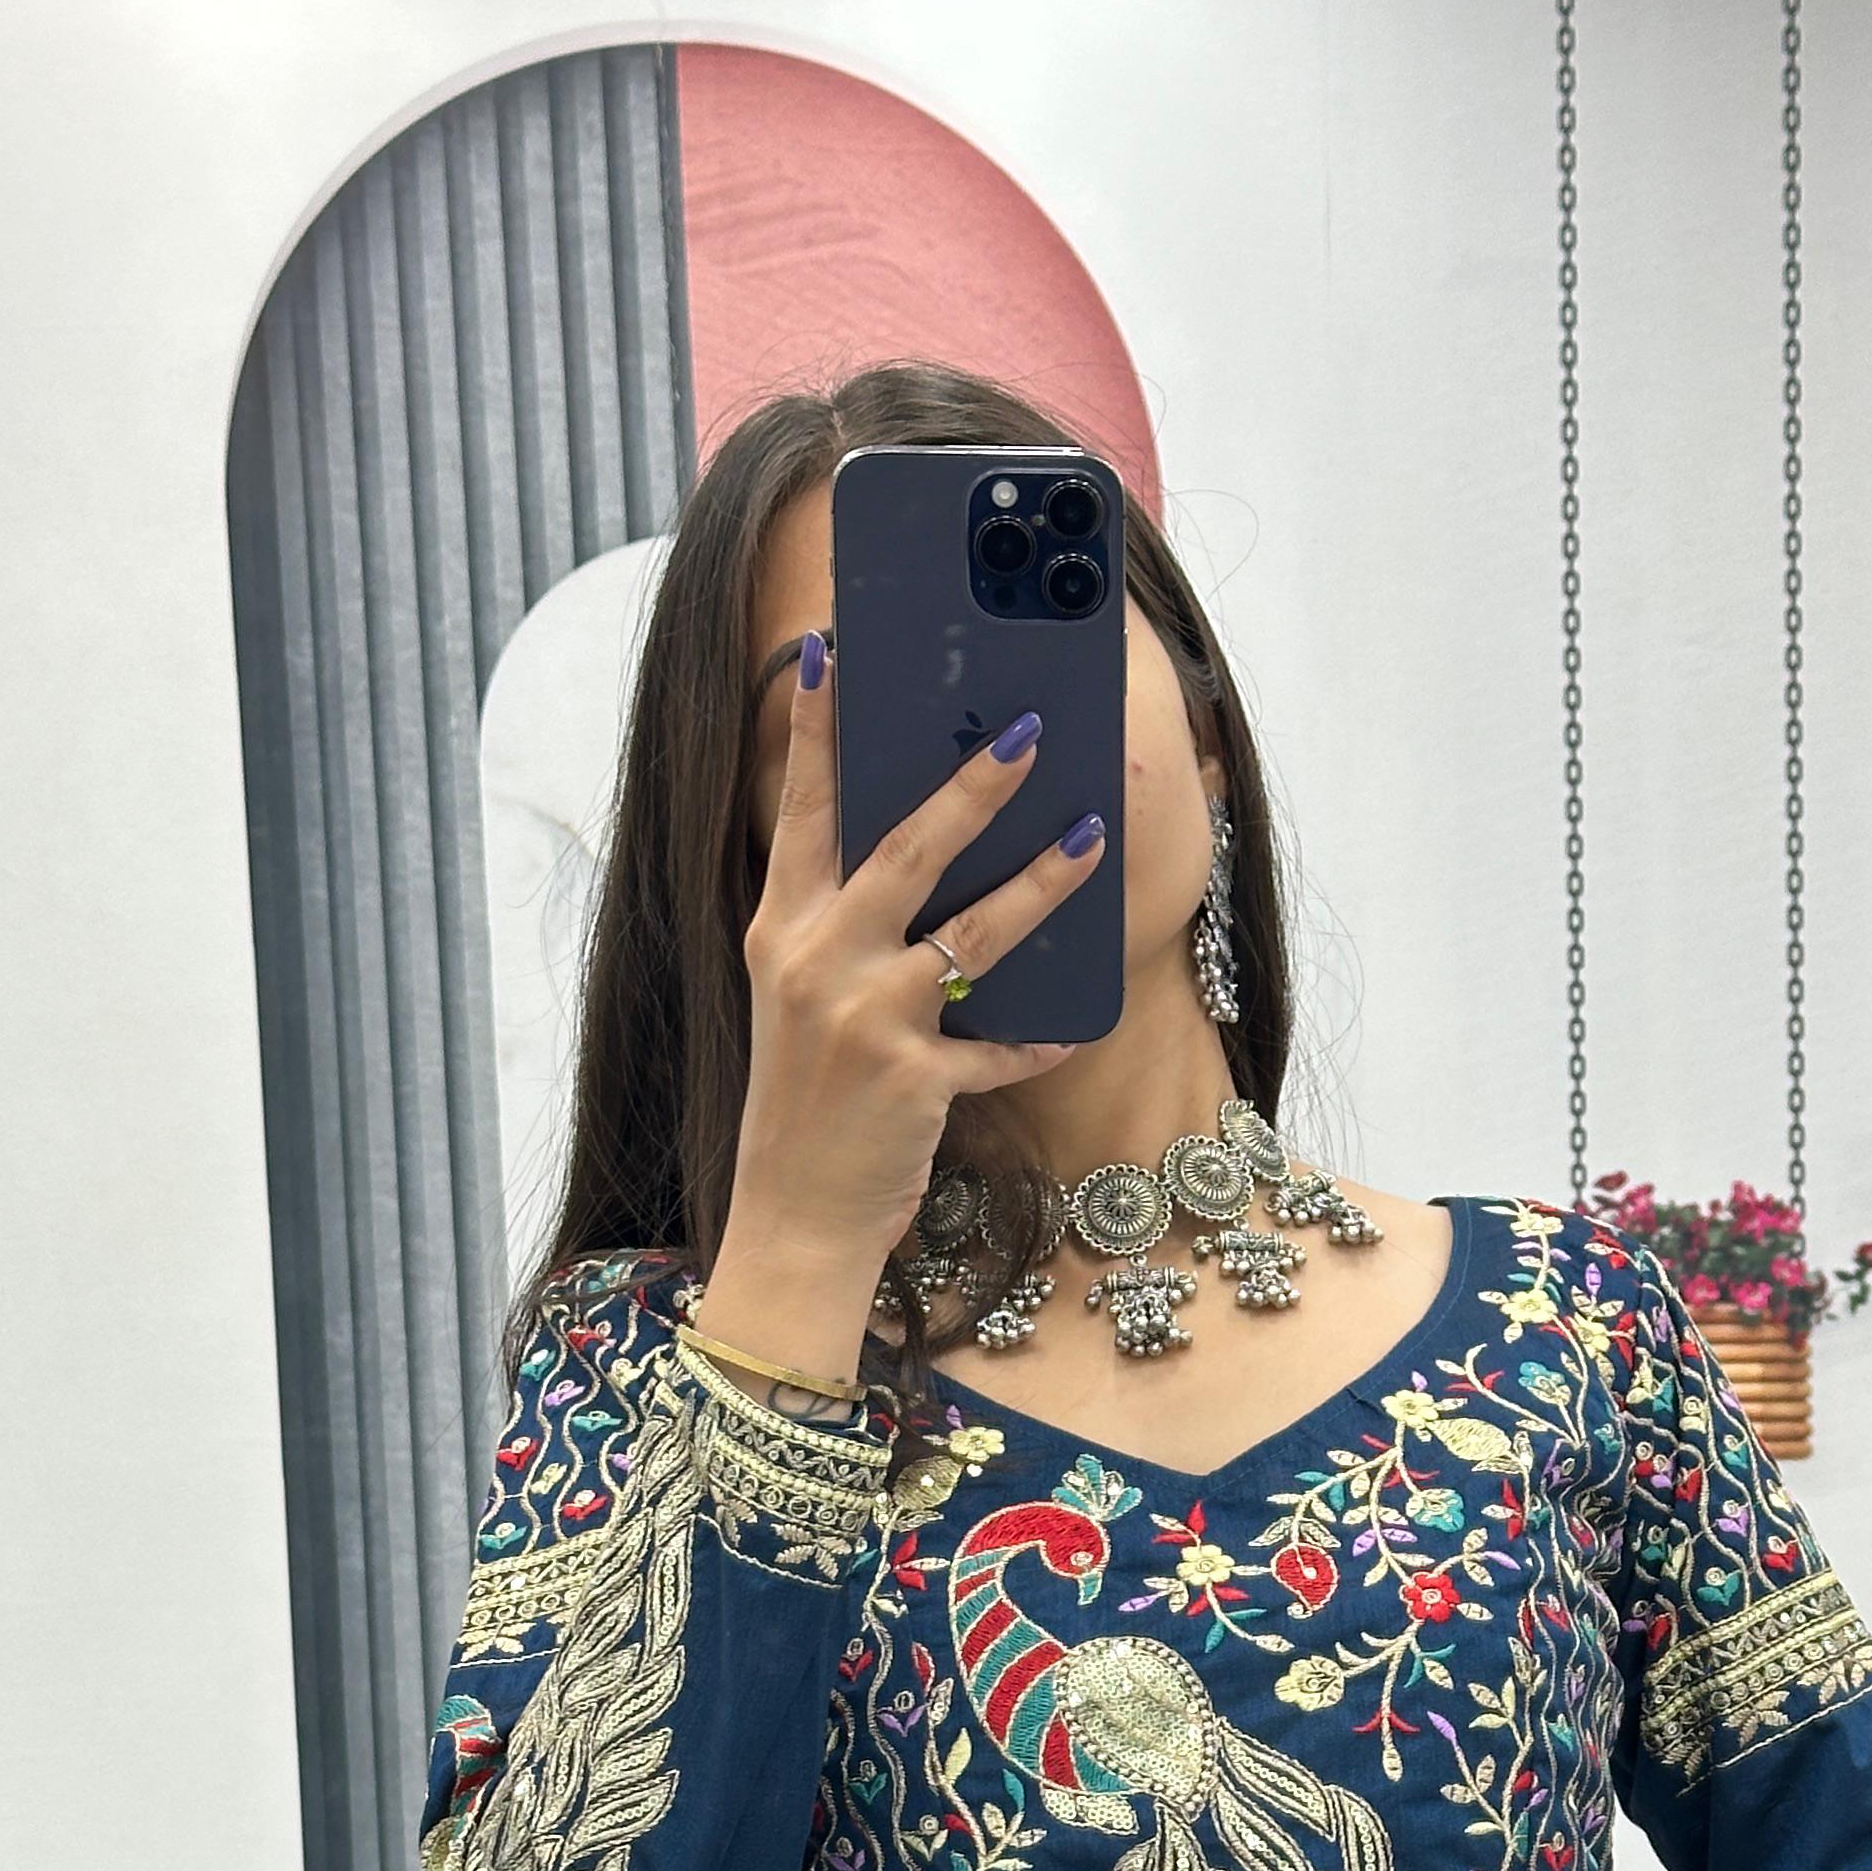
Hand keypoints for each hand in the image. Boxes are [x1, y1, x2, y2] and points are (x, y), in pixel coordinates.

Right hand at [702, 633, 1106, 1346]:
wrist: (793, 1217)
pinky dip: (1038, 1037)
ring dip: (1039, 883)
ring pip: (971, 933)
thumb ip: (842, 925)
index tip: (828, 653)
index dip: (810, 731)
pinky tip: (1075, 1022)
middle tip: (1026, 732)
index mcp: (780, 930)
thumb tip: (919, 853)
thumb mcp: (799, 997)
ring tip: (1091, 836)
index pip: (799, 811)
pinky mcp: (915, 1081)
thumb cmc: (806, 1101)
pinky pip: (998, 1046)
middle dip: (971, 786)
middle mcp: (815, 962)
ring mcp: (865, 1021)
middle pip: (904, 849)